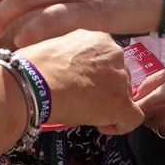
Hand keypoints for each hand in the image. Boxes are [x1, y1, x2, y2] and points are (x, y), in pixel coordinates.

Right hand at [18, 29, 142, 134]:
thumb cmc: (32, 68)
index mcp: (99, 39)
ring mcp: (119, 78)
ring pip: (124, 96)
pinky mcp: (121, 102)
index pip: (108, 60)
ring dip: (108, 106)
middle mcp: (114, 53)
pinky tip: (102, 126)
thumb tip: (68, 71)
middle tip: (84, 101)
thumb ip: (72, 56)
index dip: (98, 76)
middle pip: (119, 77)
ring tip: (85, 113)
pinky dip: (120, 125)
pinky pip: (132, 118)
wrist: (32, 84)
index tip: (83, 85)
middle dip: (105, 91)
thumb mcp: (56, 48)